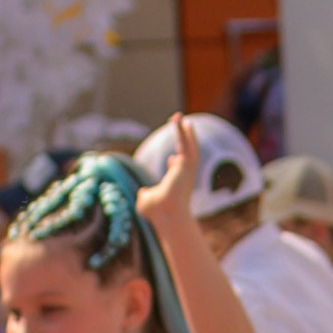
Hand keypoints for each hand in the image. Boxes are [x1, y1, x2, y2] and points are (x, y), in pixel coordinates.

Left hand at [136, 118, 198, 246]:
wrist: (167, 215)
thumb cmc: (157, 212)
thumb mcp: (146, 201)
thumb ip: (145, 195)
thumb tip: (142, 192)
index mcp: (175, 184)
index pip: (178, 171)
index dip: (175, 164)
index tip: (172, 159)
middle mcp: (184, 176)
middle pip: (187, 154)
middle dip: (184, 140)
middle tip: (182, 126)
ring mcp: (187, 170)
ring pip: (190, 147)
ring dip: (186, 132)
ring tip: (180, 117)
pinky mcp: (187, 165)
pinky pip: (188, 145)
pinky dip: (184, 133)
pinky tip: (181, 122)